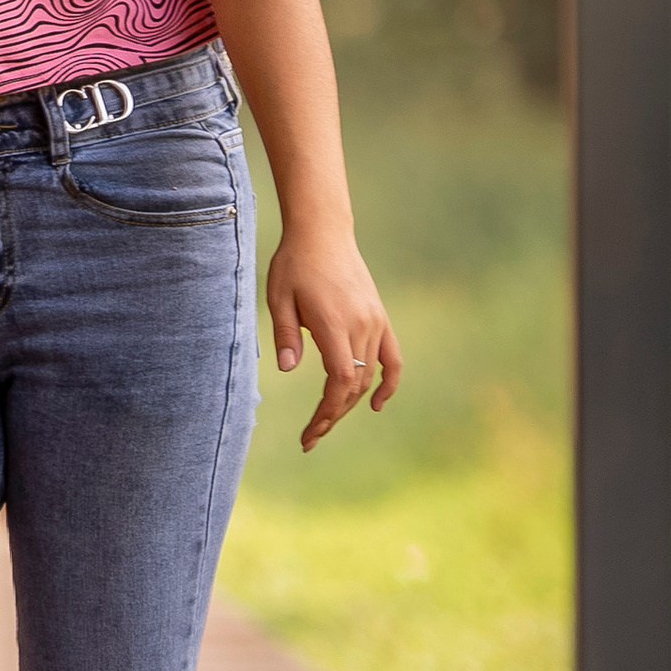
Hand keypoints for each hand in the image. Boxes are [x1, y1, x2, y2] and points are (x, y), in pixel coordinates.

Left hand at [268, 225, 401, 448]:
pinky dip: (388, 382)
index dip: (328, 411)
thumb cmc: (293, 264)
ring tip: (327, 422)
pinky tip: (375, 403)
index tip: (311, 432)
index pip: (341, 380)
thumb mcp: (278, 298)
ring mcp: (375, 322)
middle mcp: (361, 326)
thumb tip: (288, 370)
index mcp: (334, 324)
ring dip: (350, 402)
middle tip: (311, 437)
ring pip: (371, 375)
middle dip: (333, 415)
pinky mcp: (380, 317)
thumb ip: (285, 334)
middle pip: (355, 384)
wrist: (322, 233)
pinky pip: (392, 357)